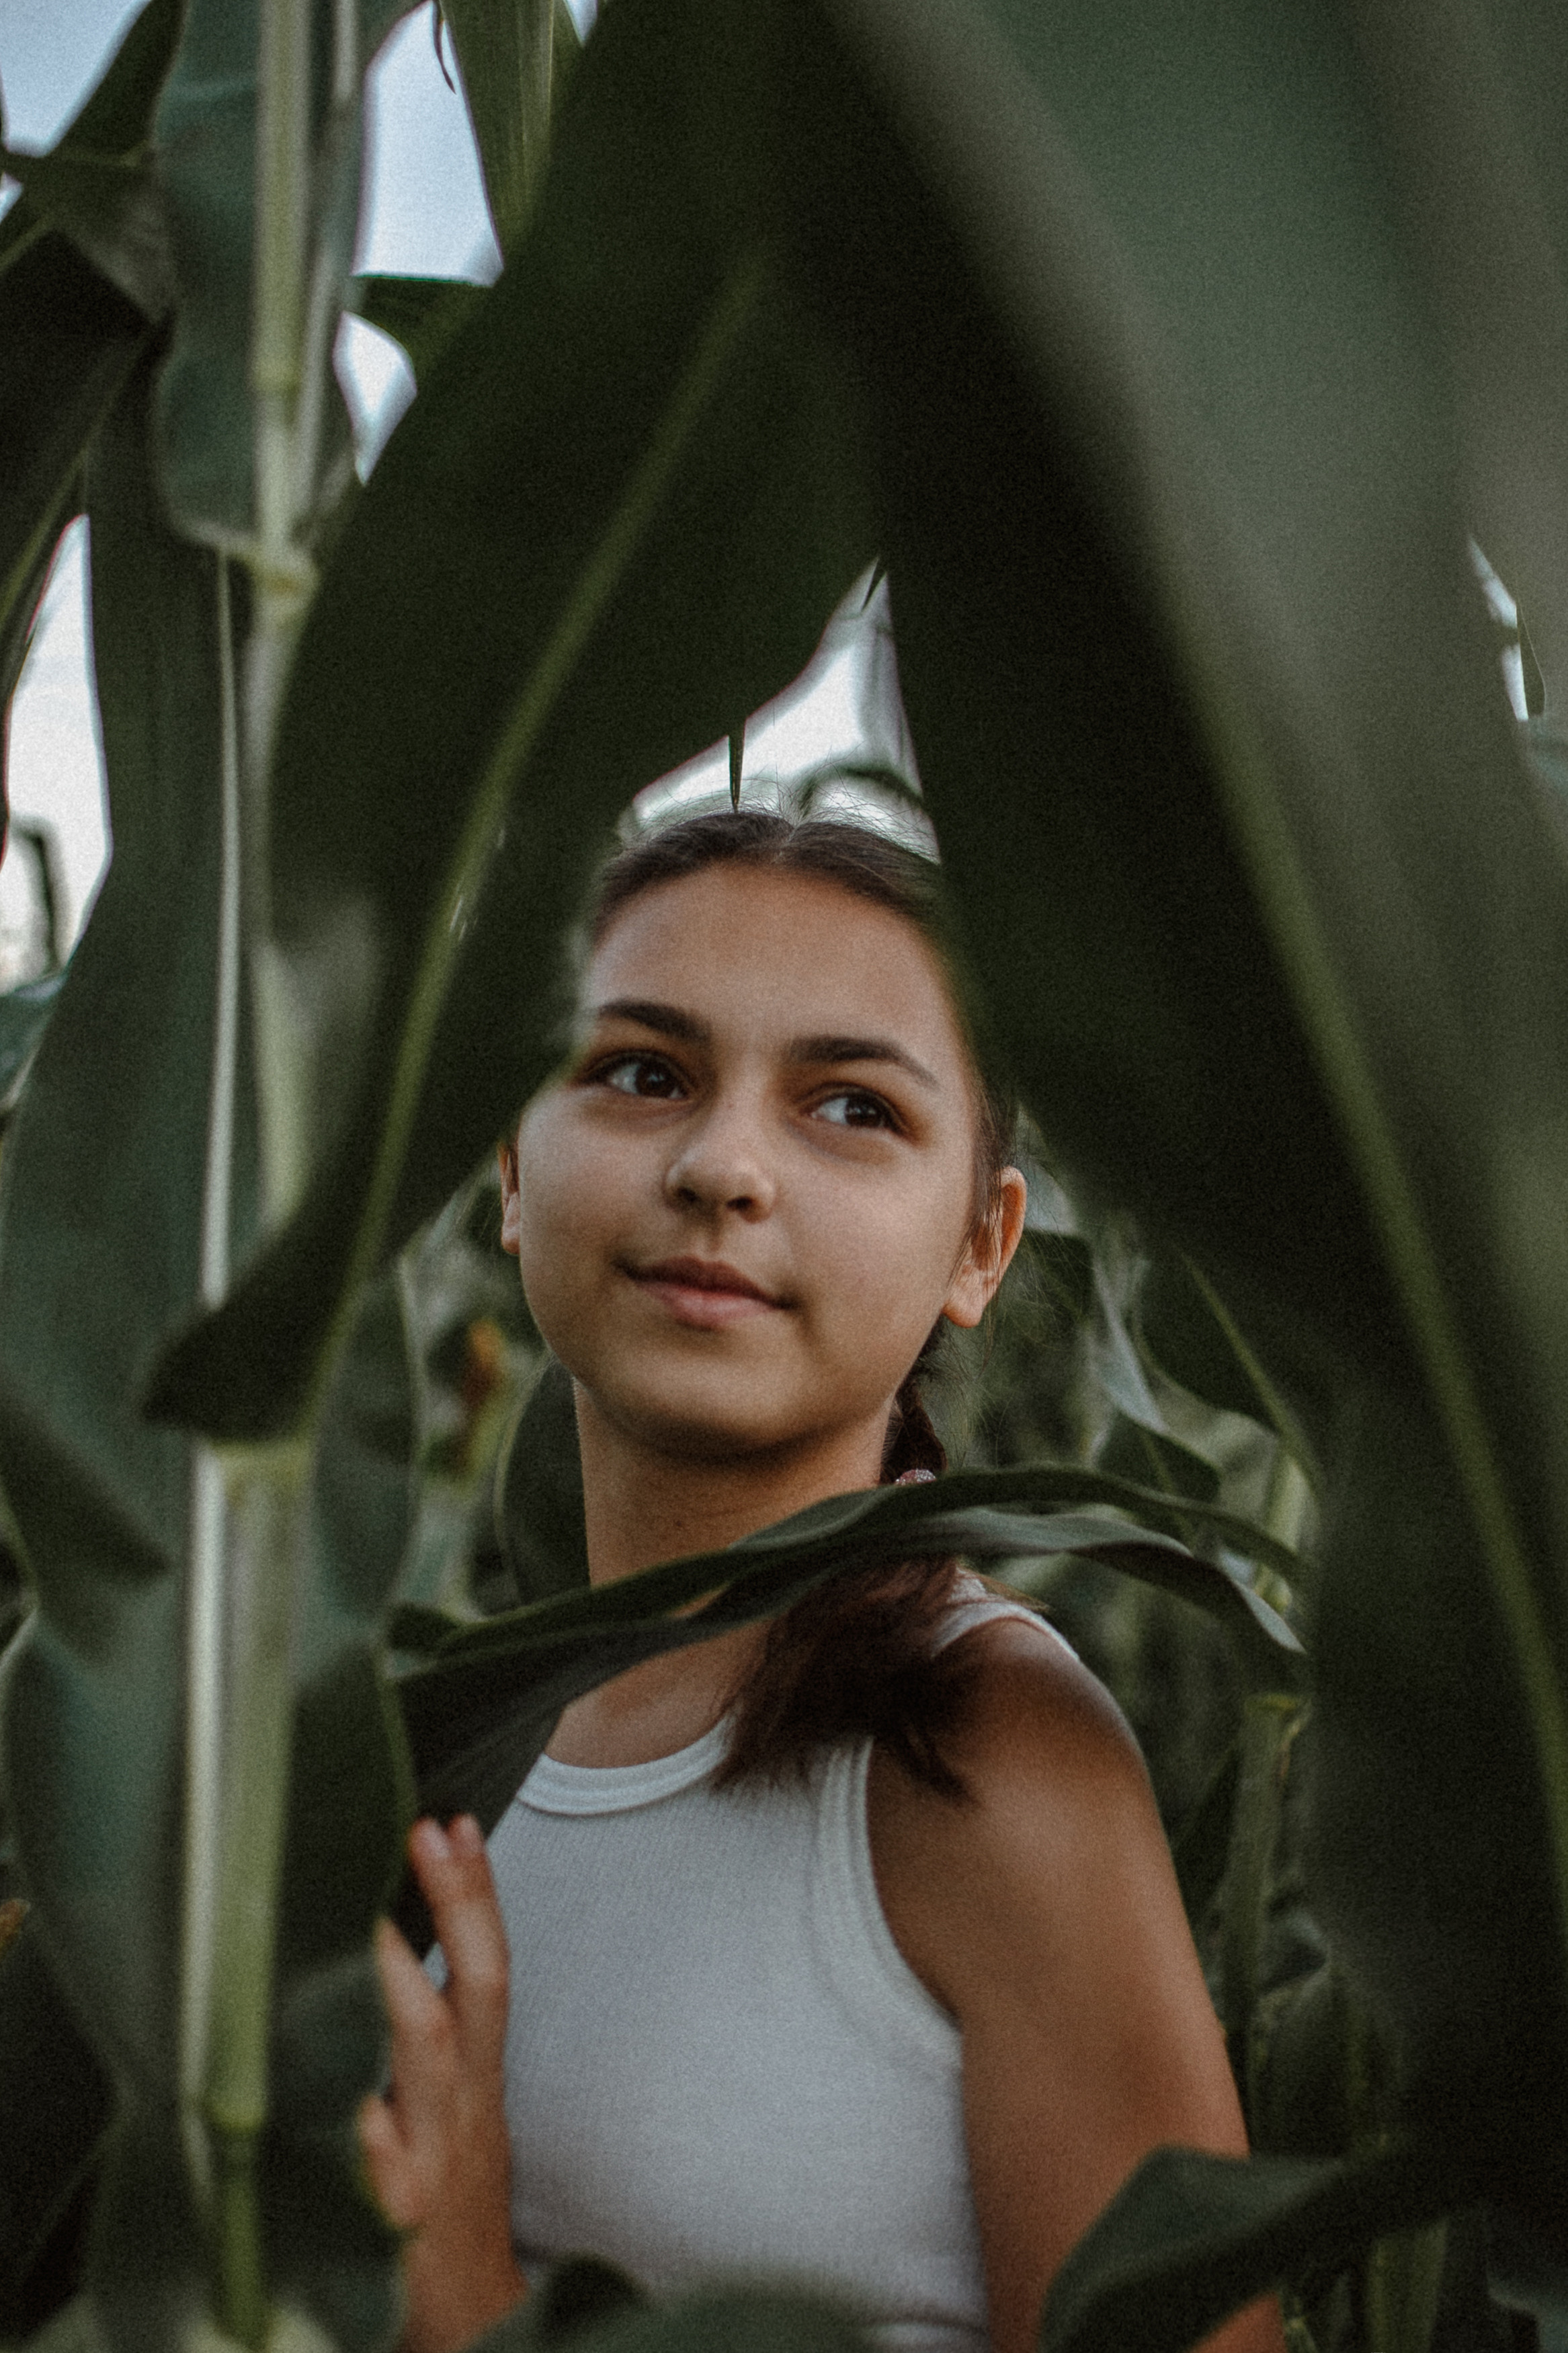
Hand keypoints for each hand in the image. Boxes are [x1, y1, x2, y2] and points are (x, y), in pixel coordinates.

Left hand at [359, 1816, 525, 2352]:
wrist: (477, 2328)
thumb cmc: (453, 2212)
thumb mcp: (461, 2120)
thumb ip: (428, 2045)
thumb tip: (377, 1943)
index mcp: (475, 2085)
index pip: (488, 1971)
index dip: (476, 1897)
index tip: (451, 1824)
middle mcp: (458, 2113)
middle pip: (463, 1997)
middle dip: (449, 1911)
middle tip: (417, 1834)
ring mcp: (426, 2164)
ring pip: (417, 2060)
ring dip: (391, 1984)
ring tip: (362, 1919)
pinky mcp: (389, 2222)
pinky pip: (368, 2159)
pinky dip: (351, 2115)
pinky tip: (326, 2074)